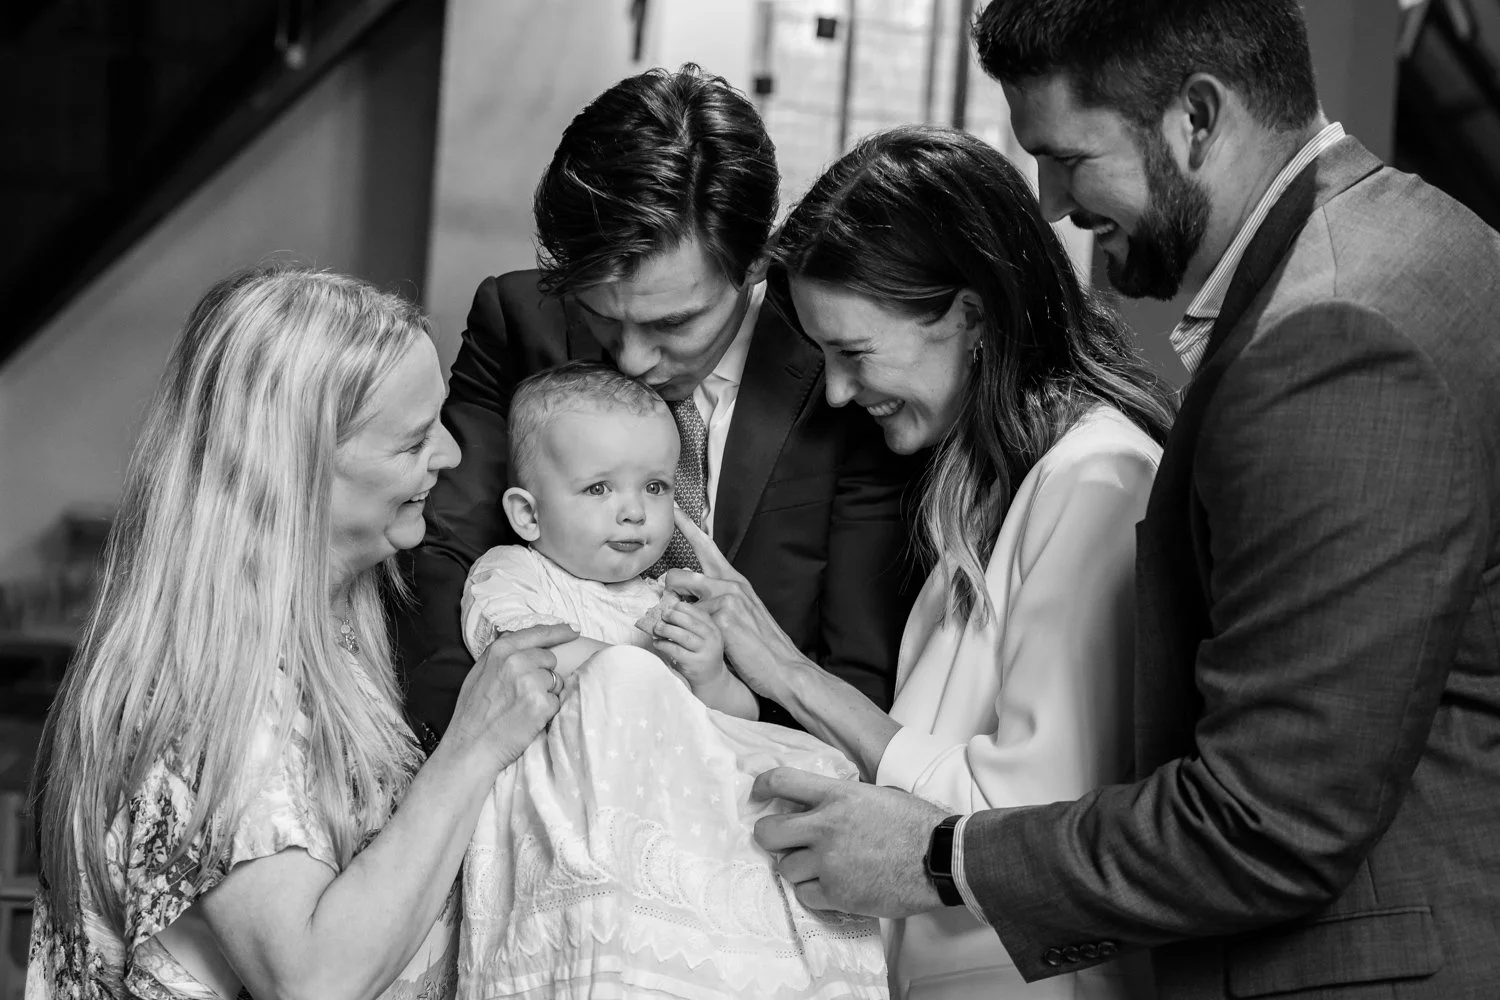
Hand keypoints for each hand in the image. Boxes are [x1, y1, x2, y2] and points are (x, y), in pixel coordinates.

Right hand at [445, 622, 576, 771]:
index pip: (538, 633)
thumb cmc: (473, 713)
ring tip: (523, 707)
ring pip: (555, 680)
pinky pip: (557, 701)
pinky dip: (547, 711)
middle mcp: (516, 661)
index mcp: (500, 651)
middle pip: (549, 658)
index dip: (559, 631)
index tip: (573, 630)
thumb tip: (521, 641)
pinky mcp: (541, 704)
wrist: (470, 747)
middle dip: (543, 673)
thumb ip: (502, 655)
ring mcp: (530, 682)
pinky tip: (528, 719)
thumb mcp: (480, 672)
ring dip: (546, 693)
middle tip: (523, 693)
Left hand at [651, 600, 726, 687]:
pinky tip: (657, 643)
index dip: (684, 608)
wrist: (711, 678)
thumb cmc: (702, 653)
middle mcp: (712, 640)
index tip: (671, 605)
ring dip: (667, 630)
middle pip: (691, 623)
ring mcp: (704, 652)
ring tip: (657, 628)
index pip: (700, 614)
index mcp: (714, 629)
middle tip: (663, 614)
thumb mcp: (703, 637)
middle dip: (674, 616)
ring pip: (683, 636)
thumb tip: (669, 610)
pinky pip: (676, 651)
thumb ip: (691, 625)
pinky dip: (664, 645)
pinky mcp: (694, 663)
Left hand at [664, 508, 811, 701]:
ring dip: (674, 615)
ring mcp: (727, 600)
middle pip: (681, 575)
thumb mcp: (742, 613)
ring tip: (683, 631)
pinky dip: (686, 635)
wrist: (782, 667)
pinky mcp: (722, 618)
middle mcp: (731, 585)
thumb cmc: (761, 645)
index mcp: (736, 582)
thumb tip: (693, 593)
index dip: (689, 527)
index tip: (675, 510)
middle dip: (669, 589)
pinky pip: (689, 622)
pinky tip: (701, 645)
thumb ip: (719, 599)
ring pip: (680, 600)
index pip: (708, 548)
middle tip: (669, 603)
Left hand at [752, 766, 950, 917]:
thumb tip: (816, 806)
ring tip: (820, 868)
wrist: (940, 857)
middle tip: (782, 842)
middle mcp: (826, 826)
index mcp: (837, 795)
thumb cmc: (915, 824)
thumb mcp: (875, 795)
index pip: (782, 781)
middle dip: (769, 837)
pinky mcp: (837, 893)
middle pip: (767, 832)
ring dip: (797, 868)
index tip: (757, 794)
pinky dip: (813, 892)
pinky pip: (804, 895)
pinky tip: (832, 886)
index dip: (762, 786)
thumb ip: (841, 799)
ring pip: (785, 868)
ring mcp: (829, 862)